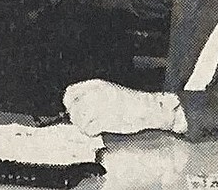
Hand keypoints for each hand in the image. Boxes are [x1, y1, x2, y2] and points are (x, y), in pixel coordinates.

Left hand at [63, 79, 180, 135]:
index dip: (68, 103)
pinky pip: (89, 129)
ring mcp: (100, 107)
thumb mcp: (109, 91)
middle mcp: (95, 94)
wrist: (149, 109)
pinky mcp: (105, 120)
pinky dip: (91, 133)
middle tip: (84, 123)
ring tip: (93, 128)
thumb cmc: (131, 102)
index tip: (71, 110)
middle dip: (76, 118)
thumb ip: (92, 96)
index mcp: (95, 85)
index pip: (70, 92)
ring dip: (84, 127)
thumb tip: (76, 107)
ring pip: (79, 120)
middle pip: (73, 108)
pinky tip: (98, 131)